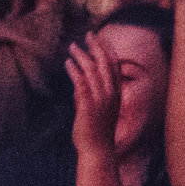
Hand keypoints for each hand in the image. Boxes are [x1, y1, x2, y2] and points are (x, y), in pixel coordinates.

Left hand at [67, 36, 122, 160]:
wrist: (97, 151)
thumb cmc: (97, 133)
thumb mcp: (98, 110)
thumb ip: (89, 95)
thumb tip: (79, 82)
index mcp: (116, 94)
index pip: (114, 66)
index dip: (108, 50)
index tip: (100, 39)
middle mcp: (111, 94)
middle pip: (105, 63)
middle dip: (97, 47)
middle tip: (89, 34)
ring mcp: (100, 99)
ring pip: (92, 70)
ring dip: (81, 56)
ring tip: (72, 47)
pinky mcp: (88, 105)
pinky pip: (81, 83)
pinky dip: (74, 71)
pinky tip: (68, 63)